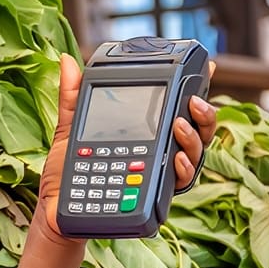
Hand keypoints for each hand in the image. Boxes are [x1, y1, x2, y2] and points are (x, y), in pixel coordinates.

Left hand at [36, 56, 217, 244]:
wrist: (58, 206)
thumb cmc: (67, 171)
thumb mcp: (70, 128)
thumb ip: (73, 96)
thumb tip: (68, 60)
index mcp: (145, 133)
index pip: (177, 108)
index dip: (197, 89)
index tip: (210, 68)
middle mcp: (158, 152)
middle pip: (196, 131)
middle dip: (204, 115)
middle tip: (194, 102)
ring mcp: (158, 173)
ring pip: (193, 155)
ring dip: (193, 138)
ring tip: (180, 126)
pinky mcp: (154, 195)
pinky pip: (178, 182)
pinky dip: (182, 168)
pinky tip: (176, 159)